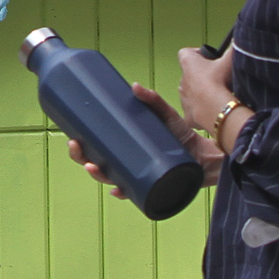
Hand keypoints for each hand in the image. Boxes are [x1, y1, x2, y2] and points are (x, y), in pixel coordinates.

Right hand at [66, 83, 197, 199]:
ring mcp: (139, 176)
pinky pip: (134, 192)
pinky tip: (118, 190)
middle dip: (83, 159)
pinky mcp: (152, 186)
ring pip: (111, 178)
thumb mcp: (166, 115)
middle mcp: (129, 163)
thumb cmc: (183, 136)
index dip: (81, 146)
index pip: (97, 147)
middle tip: (78, 149)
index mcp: (126, 146)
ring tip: (94, 167)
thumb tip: (135, 86)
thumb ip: (152, 100)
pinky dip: (125, 191)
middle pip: (98, 164)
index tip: (72, 138)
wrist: (206, 156)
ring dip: (99, 175)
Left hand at [176, 44, 236, 142]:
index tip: (208, 58)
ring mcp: (184, 98)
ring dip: (201, 93)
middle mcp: (182, 79)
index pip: (186, 53)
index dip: (196, 54)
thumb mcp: (229, 60)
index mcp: (188, 63)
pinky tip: (213, 110)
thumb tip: (237, 41)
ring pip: (191, 93)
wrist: (216, 108)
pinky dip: (201, 111)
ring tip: (217, 95)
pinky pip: (193, 111)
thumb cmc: (219, 82)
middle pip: (190, 74)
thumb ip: (233, 48)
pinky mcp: (188, 115)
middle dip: (202, 76)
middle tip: (218, 78)